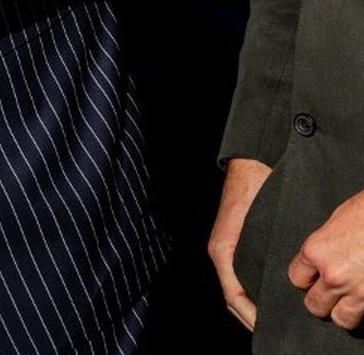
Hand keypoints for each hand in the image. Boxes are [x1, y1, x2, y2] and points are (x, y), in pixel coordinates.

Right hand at [209, 157, 270, 330]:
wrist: (249, 162)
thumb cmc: (255, 187)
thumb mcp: (257, 223)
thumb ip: (255, 252)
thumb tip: (267, 286)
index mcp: (222, 250)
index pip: (233, 296)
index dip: (250, 317)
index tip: (267, 328)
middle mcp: (220, 251)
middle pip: (231, 297)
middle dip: (249, 316)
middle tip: (271, 329)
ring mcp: (224, 246)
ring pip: (233, 286)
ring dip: (248, 305)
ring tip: (269, 317)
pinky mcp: (231, 241)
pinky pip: (236, 275)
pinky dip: (248, 290)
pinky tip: (265, 293)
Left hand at [290, 188, 363, 328]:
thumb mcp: (337, 221)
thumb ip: (326, 245)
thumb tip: (321, 258)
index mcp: (317, 251)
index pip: (297, 279)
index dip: (306, 278)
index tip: (312, 278)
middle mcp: (335, 275)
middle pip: (315, 305)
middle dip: (321, 300)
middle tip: (330, 294)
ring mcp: (360, 291)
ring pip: (342, 320)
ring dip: (344, 312)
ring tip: (349, 302)